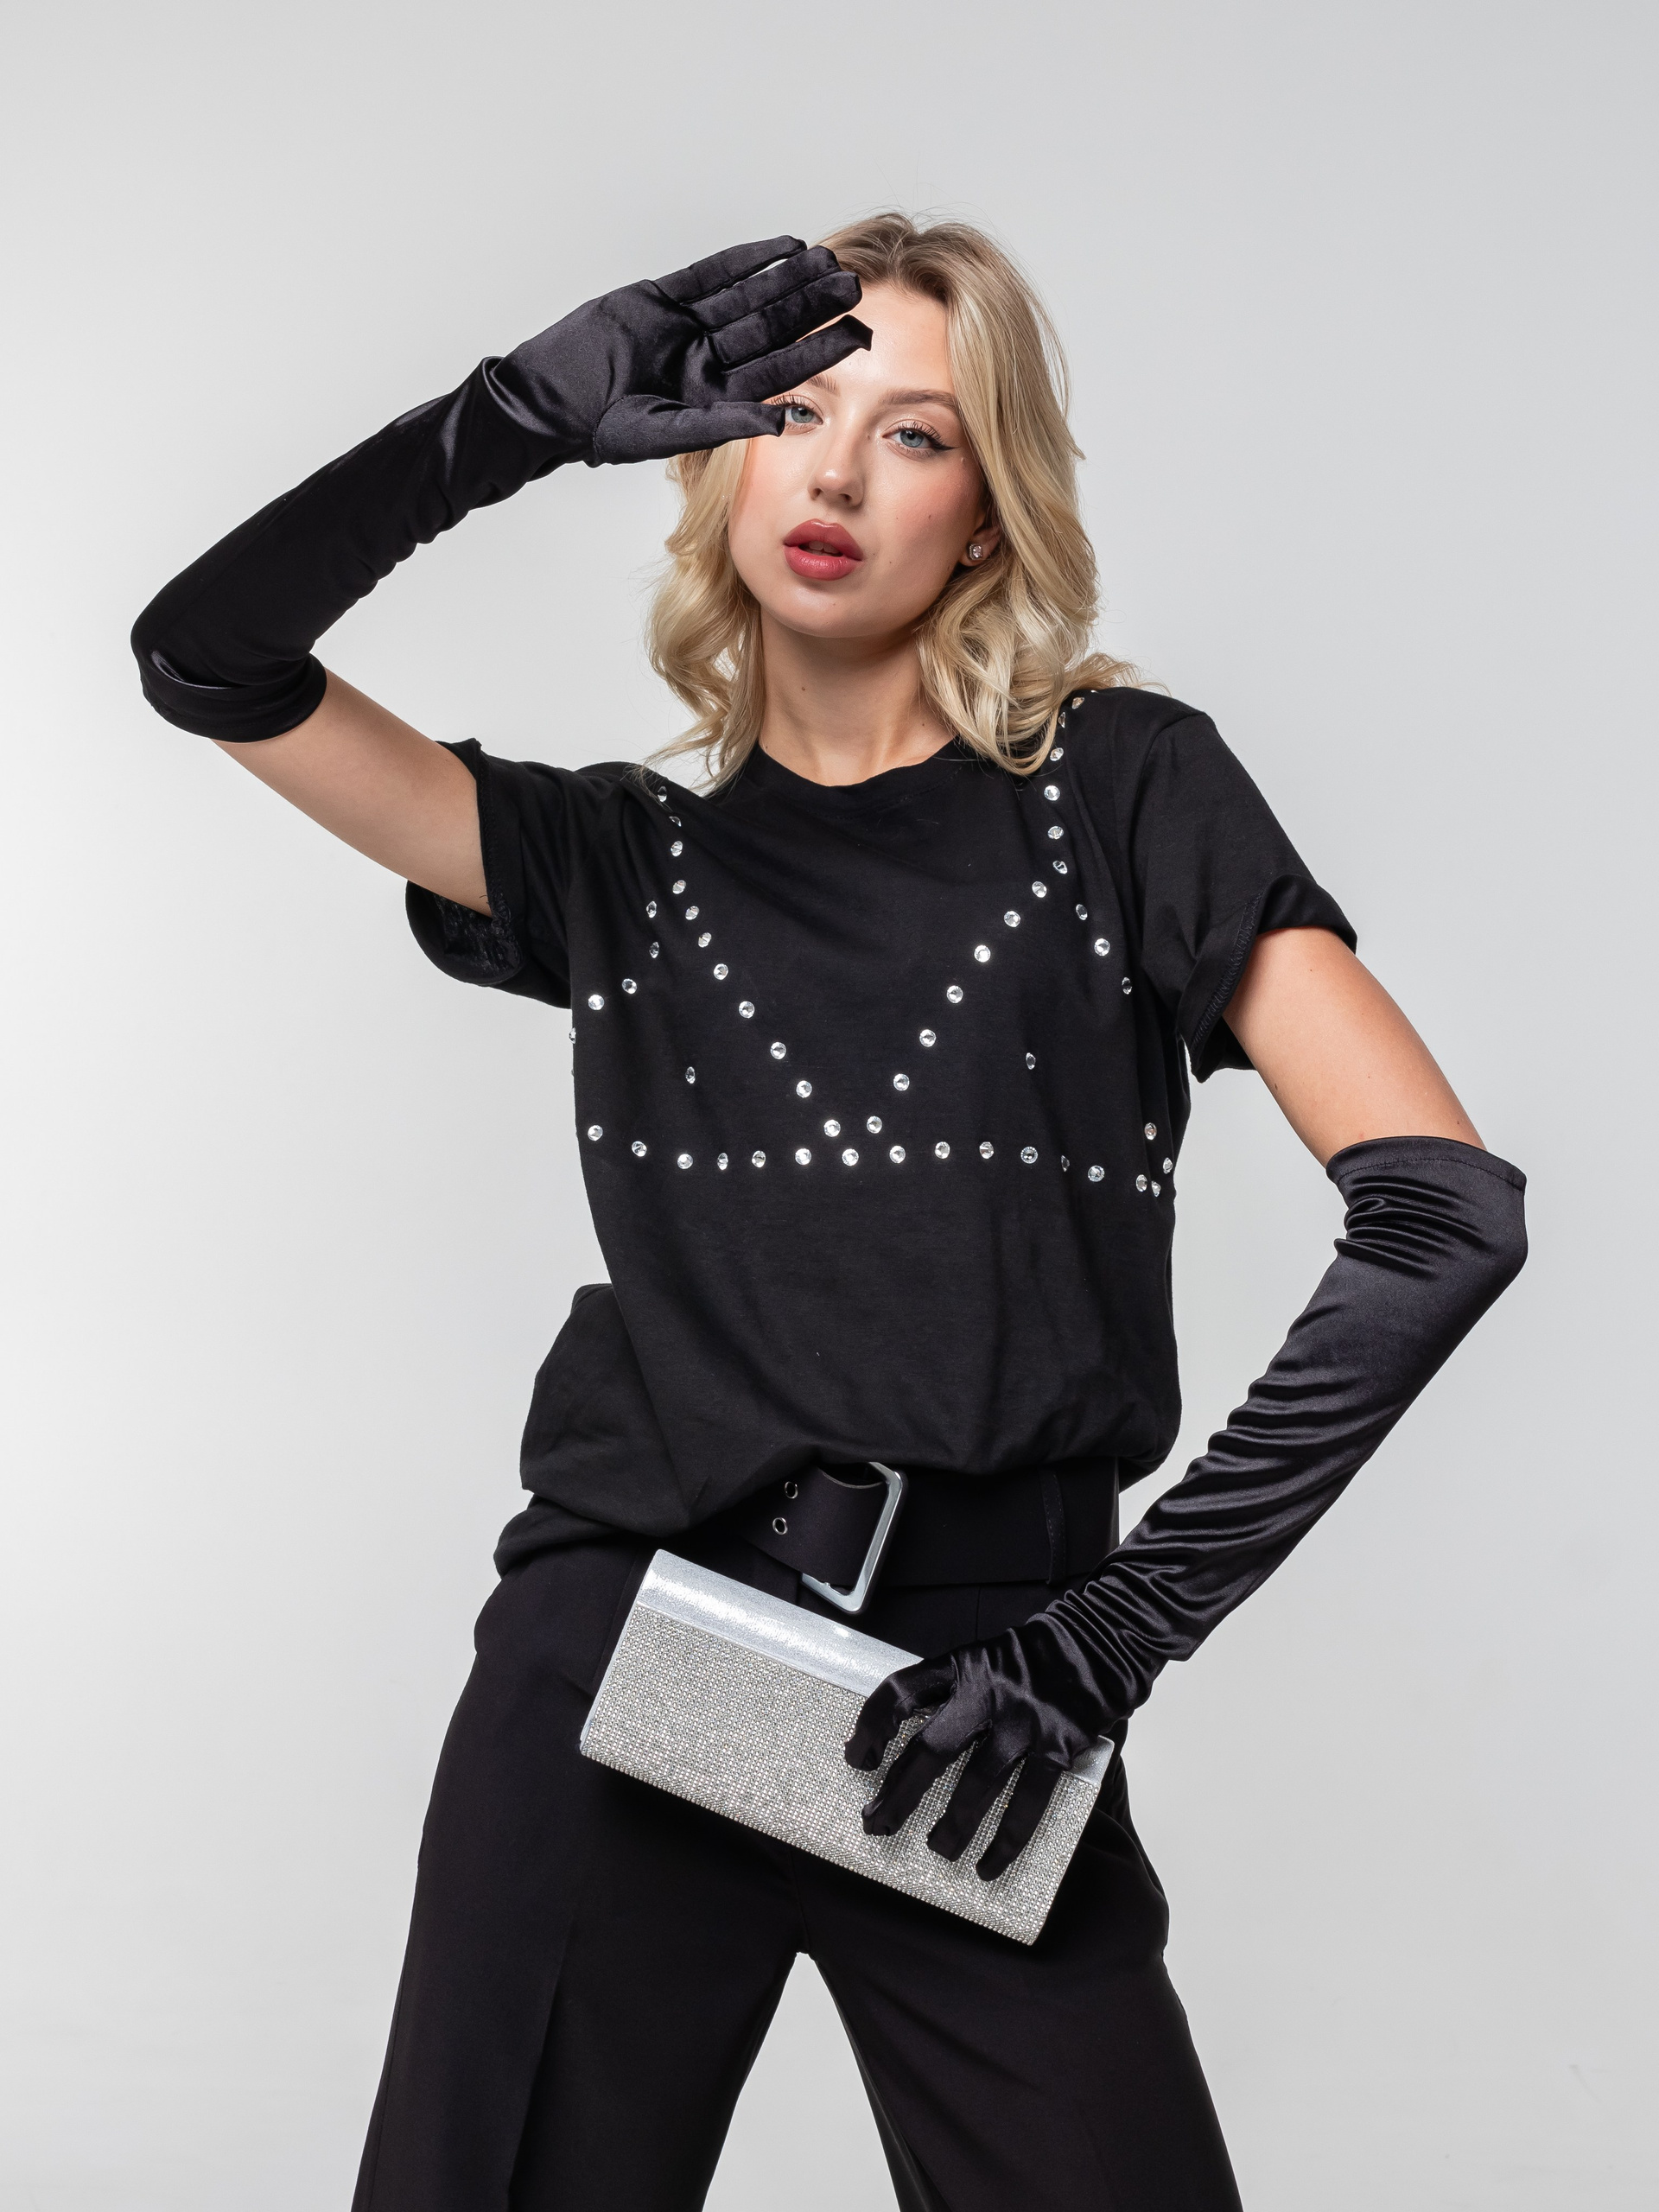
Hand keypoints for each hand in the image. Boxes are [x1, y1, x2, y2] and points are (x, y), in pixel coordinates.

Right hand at [492, 235, 869, 466]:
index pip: (780, 370)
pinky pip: (714, 274)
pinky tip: (784, 248)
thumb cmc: (598, 428)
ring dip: (789, 279)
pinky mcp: (663, 297)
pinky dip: (748, 260)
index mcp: (716, 398)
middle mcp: (708, 361)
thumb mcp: (666, 431)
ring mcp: (687, 327)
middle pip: (773, 328)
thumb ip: (723, 424)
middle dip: (812, 308)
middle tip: (855, 288)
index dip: (819, 352)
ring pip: (750, 296)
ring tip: (829, 261)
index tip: (858, 337)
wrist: (547, 399)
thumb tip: (779, 422)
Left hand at [845, 1615, 1113, 1879]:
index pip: (902, 1692)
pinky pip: (1026, 1805)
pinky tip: (988, 1866)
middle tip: (876, 1824)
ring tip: (936, 1850)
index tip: (857, 1759)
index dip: (872, 1728)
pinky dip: (1005, 1843)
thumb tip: (918, 1742)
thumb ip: (958, 1690)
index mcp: (964, 1665)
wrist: (1107, 1636)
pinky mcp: (1059, 1747)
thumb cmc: (1042, 1651)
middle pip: (929, 1751)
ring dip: (950, 1828)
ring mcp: (1024, 1722)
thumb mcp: (989, 1655)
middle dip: (897, 1795)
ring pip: (975, 1787)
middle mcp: (988, 1692)